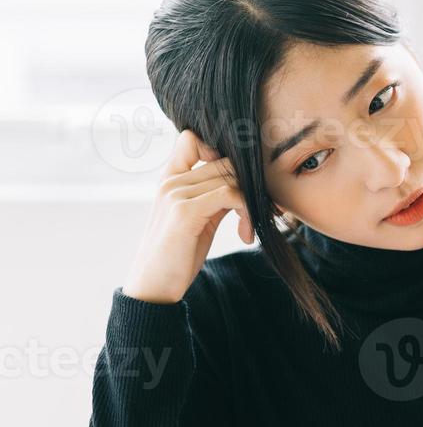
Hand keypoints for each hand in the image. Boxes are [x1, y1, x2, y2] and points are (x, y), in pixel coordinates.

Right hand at [122, 129, 255, 304]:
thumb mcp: (200, 220)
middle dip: (250, 186)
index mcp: (170, 179)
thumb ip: (215, 197)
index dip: (221, 153)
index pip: (192, 139)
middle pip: (225, 161)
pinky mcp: (185, 211)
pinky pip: (230, 195)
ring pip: (231, 178)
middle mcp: (170, 181)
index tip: (240, 185)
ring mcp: (175, 193)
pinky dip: (247, 213)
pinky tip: (244, 235)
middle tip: (265, 211)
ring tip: (250, 228)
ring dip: (252, 204)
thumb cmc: (178, 254)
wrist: (154, 286)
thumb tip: (246, 185)